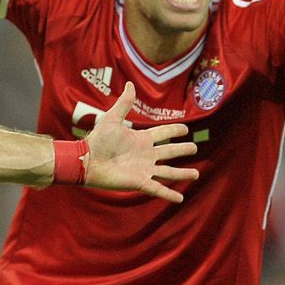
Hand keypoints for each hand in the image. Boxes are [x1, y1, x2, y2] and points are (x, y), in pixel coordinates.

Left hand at [82, 83, 199, 201]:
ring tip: (196, 175)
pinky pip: (158, 189)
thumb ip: (124, 104)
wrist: (88, 160)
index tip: (185, 128)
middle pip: (169, 152)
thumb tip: (129, 84)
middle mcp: (145, 155)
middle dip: (182, 150)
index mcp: (141, 140)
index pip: (162, 134)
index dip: (173, 130)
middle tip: (195, 148)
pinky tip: (180, 199)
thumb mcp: (112, 119)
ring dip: (182, 174)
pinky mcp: (140, 182)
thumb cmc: (98, 140)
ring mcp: (144, 169)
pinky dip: (169, 195)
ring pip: (168, 172)